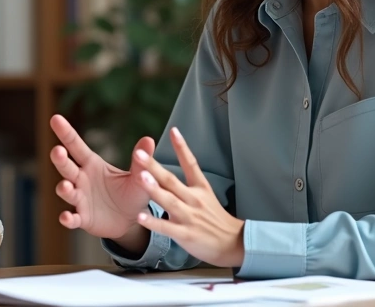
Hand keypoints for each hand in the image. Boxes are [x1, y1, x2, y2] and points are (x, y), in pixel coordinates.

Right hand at [49, 114, 156, 238]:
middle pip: (66, 167)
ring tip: (66, 186)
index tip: (55, 118)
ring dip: (64, 188)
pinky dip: (67, 218)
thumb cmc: (132, 193)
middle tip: (58, 151)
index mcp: (93, 164)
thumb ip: (141, 160)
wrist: (132, 220)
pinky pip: (72, 218)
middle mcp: (81, 179)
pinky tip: (65, 217)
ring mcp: (80, 199)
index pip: (76, 146)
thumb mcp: (139, 176)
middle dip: (60, 159)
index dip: (66, 133)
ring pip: (66, 191)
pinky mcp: (83, 218)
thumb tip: (149, 139)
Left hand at [134, 127, 245, 268]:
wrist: (234, 244)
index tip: (173, 131)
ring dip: (154, 189)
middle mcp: (194, 199)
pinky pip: (166, 228)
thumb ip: (189, 185)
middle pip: (171, 180)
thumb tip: (173, 172)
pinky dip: (153, 223)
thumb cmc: (216, 220)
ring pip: (168, 200)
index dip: (183, 147)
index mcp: (200, 188)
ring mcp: (189, 217)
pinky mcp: (185, 234)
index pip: (191, 164)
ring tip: (140, 177)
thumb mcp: (207, 196)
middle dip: (154, 166)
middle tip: (139, 153)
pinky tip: (140, 217)